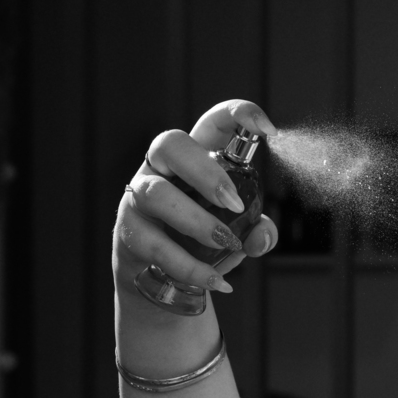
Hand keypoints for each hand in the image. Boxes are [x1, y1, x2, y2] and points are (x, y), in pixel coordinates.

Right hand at [113, 100, 278, 298]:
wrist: (162, 282)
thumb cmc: (204, 243)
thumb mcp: (238, 233)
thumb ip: (257, 232)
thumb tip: (261, 237)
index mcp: (196, 159)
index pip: (212, 122)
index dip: (239, 115)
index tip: (268, 131)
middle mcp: (162, 169)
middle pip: (170, 144)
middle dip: (205, 171)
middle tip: (235, 203)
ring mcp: (139, 198)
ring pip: (156, 194)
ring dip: (196, 220)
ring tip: (227, 244)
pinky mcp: (128, 232)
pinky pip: (155, 245)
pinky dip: (190, 266)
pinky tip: (218, 282)